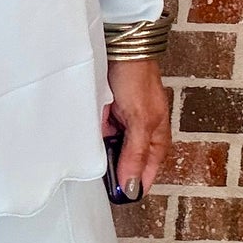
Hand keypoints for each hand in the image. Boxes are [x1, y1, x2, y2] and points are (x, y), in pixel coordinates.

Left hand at [100, 59, 170, 201]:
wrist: (120, 45)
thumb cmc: (137, 79)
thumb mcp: (140, 121)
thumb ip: (135, 154)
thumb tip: (132, 186)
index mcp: (156, 138)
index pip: (146, 173)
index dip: (132, 185)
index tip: (117, 197)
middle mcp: (140, 133)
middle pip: (127, 162)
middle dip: (114, 168)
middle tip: (99, 177)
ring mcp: (123, 123)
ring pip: (110, 148)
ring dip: (101, 150)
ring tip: (96, 146)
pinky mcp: (107, 113)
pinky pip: (98, 132)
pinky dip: (92, 135)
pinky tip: (85, 134)